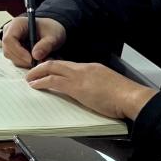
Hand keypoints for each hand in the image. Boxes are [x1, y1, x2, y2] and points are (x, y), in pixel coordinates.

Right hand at [2, 16, 66, 67]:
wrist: (50, 31)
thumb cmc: (50, 30)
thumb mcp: (53, 36)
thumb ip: (46, 45)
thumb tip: (36, 56)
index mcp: (17, 23)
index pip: (9, 39)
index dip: (18, 51)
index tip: (31, 59)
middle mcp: (10, 32)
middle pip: (8, 50)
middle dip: (22, 59)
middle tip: (38, 64)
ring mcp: (9, 41)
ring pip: (11, 57)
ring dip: (24, 62)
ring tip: (40, 61)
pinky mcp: (12, 49)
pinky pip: (15, 59)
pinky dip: (25, 63)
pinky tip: (36, 60)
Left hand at [26, 60, 157, 119]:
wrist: (131, 97)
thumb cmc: (124, 97)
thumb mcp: (108, 86)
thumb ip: (96, 85)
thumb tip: (90, 92)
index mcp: (92, 68)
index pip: (69, 65)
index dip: (56, 67)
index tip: (47, 70)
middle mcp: (84, 69)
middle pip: (57, 63)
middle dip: (42, 66)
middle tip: (32, 71)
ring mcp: (79, 77)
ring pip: (52, 69)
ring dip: (38, 73)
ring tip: (29, 78)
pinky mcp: (77, 87)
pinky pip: (54, 81)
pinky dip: (42, 82)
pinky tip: (35, 85)